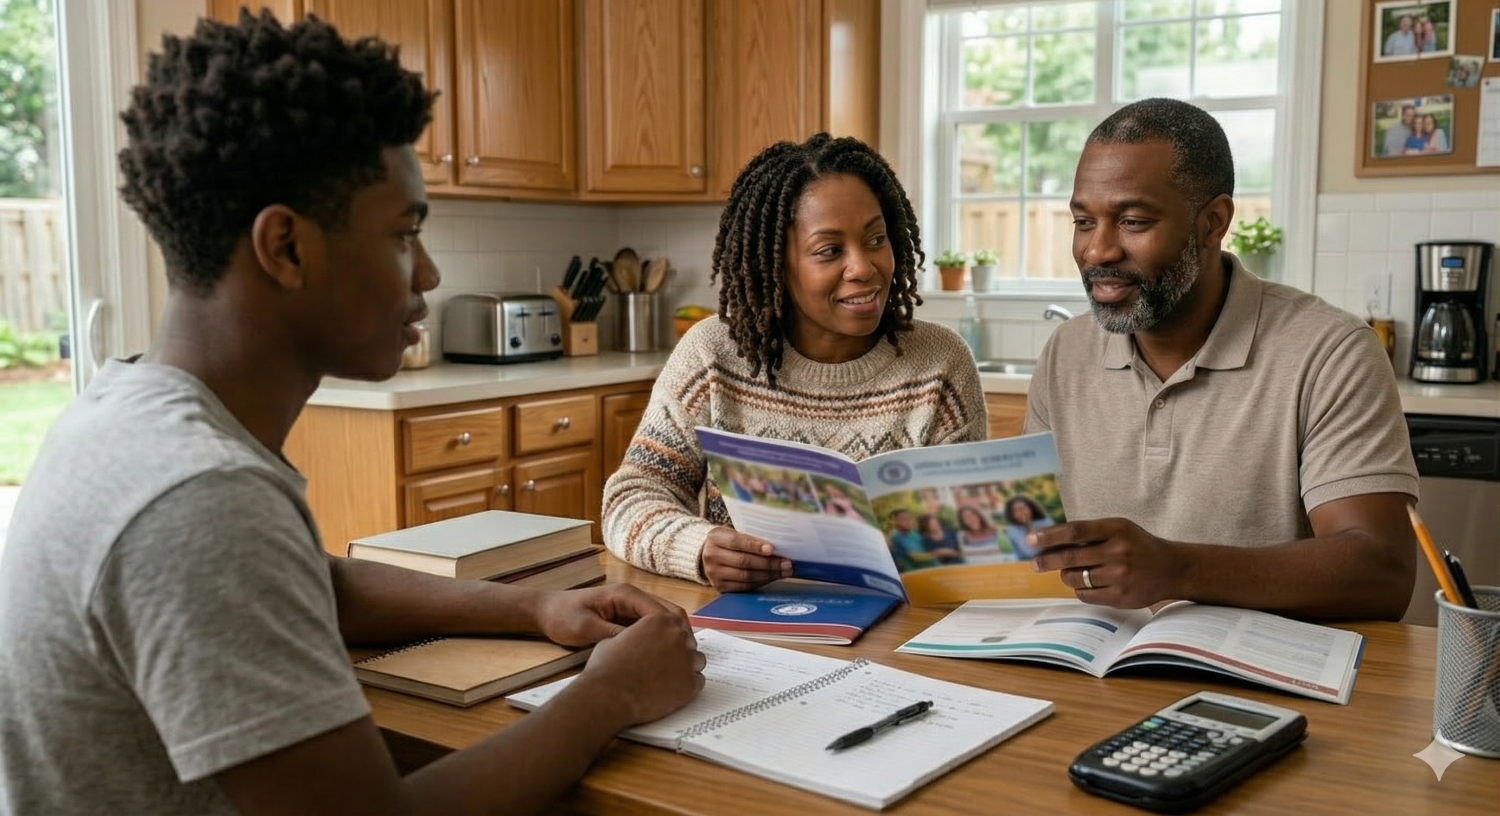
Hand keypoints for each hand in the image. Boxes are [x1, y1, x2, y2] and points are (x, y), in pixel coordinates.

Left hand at [531, 584, 688, 646]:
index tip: (680, 651)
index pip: (660, 610)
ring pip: (660, 622)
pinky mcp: (625, 618)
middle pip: (667, 613)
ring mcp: (630, 608)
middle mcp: (632, 598)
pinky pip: (648, 628)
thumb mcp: (586, 628)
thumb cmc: (562, 617)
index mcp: (625, 594)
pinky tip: (658, 659)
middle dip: (678, 634)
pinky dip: (656, 640)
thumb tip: (639, 646)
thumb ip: (613, 634)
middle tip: (684, 658)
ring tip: (675, 661)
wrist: (545, 613)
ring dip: (669, 638)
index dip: (674, 630)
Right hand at [575, 612, 705, 725]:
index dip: (669, 634)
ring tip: (670, 676)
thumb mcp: (615, 638)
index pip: (675, 622)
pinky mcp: (690, 684)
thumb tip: (634, 639)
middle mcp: (678, 636)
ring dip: (686, 666)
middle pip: (688, 640)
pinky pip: (699, 681)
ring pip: (697, 660)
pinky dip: (689, 685)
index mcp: (660, 620)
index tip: (666, 643)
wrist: (609, 695)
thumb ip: (634, 634)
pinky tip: (674, 689)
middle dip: (679, 649)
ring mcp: (687, 660)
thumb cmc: (606, 667)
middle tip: (666, 661)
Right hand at [700, 527, 791, 591]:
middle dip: (768, 563)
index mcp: (715, 538)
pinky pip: (744, 587)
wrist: (708, 554)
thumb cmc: (727, 541)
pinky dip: (761, 582)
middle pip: (743, 562)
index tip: (772, 549)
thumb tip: (776, 547)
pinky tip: (773, 577)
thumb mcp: (732, 533)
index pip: (736, 542)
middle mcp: (711, 557)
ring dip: (768, 575)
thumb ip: (749, 538)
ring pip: (746, 576)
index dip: (754, 546)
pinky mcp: (720, 587)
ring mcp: (714, 574)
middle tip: (787, 563)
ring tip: (785, 571)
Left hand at [1028, 518, 1184, 608]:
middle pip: (1070, 557)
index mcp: (1116, 529)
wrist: (1172, 569)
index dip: (1049, 535)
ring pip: (1074, 577)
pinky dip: (1080, 589)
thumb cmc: (1137, 546)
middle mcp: (1118, 551)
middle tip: (1034, 563)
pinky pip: (1084, 594)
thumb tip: (1049, 540)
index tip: (1030, 539)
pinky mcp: (1120, 596)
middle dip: (1046, 560)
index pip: (1075, 531)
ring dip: (1066, 575)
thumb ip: (1090, 533)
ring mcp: (1119, 575)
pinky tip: (1088, 583)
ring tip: (1072, 571)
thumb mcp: (1119, 529)